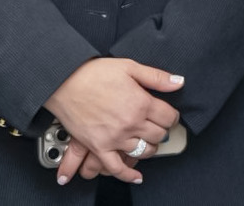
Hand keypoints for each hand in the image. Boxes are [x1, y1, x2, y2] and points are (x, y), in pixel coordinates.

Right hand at [42, 58, 180, 177]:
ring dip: (150, 147)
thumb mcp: (130, 67)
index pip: (169, 117)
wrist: (64, 82)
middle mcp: (130, 123)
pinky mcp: (98, 147)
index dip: (172, 116)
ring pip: (143, 151)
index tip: (168, 115)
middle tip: (158, 126)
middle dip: (162, 130)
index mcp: (141, 103)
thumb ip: (157, 77)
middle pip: (159, 135)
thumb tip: (179, 83)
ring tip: (148, 141)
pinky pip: (116, 167)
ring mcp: (114, 137)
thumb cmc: (94, 73)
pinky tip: (137, 177)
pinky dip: (128, 175)